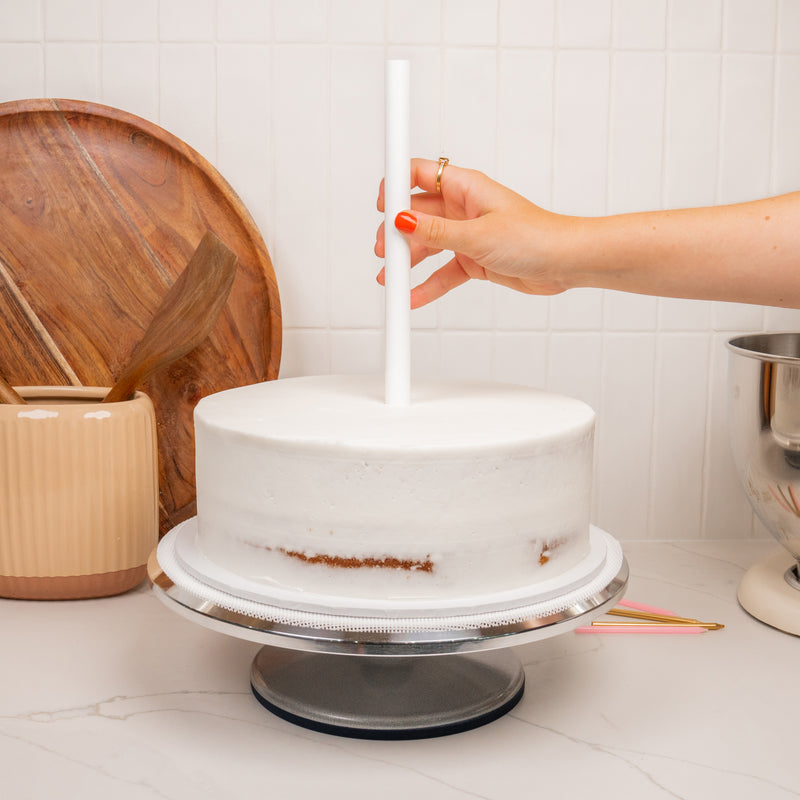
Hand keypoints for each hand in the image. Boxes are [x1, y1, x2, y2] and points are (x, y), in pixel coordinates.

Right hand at [375, 158, 576, 307]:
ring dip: (407, 260)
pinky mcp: (474, 259)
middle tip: (384, 252)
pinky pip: (442, 270)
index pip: (419, 175)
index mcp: (466, 187)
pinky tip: (413, 296)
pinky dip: (428, 283)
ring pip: (427, 243)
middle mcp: (464, 208)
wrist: (565, 263)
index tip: (380, 207)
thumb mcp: (478, 235)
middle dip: (396, 232)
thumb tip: (402, 220)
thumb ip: (436, 231)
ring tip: (391, 277)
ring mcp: (468, 234)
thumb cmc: (536, 237)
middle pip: (416, 213)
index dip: (396, 186)